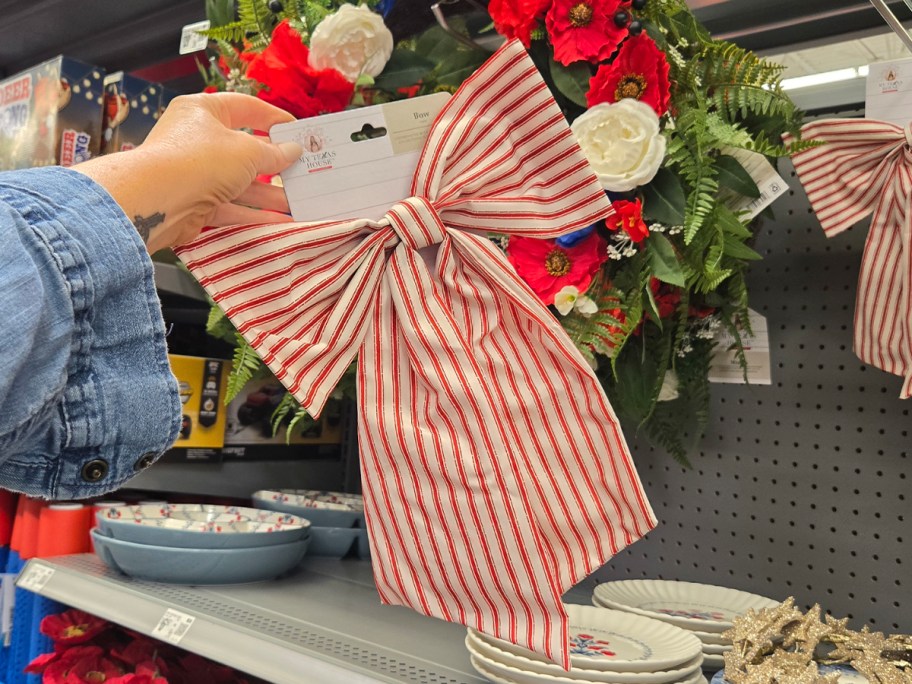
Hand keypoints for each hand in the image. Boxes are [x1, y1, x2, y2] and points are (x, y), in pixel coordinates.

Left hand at [73, 93, 302, 253]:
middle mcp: (197, 138)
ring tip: (298, 202)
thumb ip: (274, 153)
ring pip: (240, 182)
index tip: (298, 130)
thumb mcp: (247, 152)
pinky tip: (280, 220)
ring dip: (270, 193)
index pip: (246, 107)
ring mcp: (195, 173)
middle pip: (244, 150)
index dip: (274, 118)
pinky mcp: (195, 202)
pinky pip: (231, 206)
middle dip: (276, 164)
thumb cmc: (200, 160)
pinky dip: (254, 213)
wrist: (157, 201)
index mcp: (204, 111)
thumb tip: (292, 150)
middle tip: (302, 171)